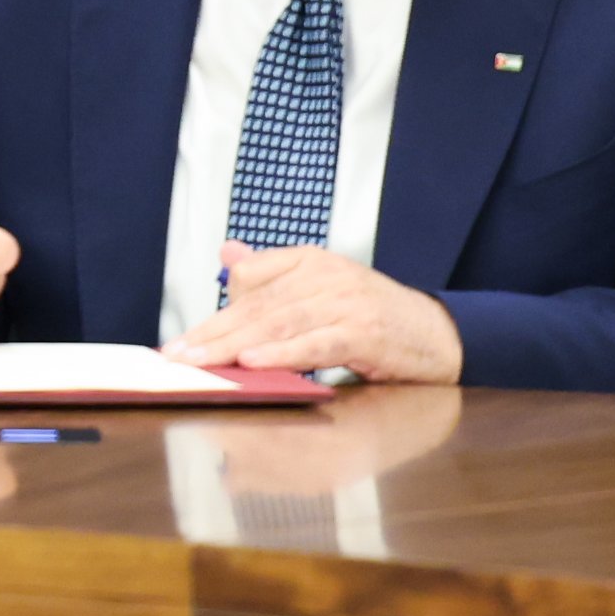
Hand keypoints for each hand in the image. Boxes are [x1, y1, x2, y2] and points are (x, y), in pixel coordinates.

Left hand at [167, 243, 461, 383]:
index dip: (216, 312)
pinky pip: (315, 344)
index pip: (250, 279)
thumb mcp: (322, 287)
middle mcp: (324, 275)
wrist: (436, 334)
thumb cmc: (372, 316)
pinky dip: (283, 353)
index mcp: (310, 261)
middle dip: (213, 332)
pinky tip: (253, 362)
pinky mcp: (363, 333)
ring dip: (236, 344)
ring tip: (203, 361)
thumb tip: (228, 252)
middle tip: (178, 355)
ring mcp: (345, 302)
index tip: (185, 341)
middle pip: (258, 304)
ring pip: (279, 323)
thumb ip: (273, 273)